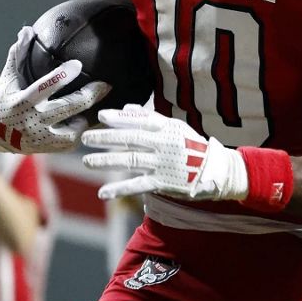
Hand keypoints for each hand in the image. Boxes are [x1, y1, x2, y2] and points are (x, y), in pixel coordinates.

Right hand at [0, 27, 108, 153]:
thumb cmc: (4, 98)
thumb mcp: (8, 78)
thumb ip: (18, 55)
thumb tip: (27, 30)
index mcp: (20, 102)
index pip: (42, 88)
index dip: (60, 77)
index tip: (77, 65)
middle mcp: (31, 122)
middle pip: (65, 109)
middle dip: (88, 97)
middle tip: (105, 85)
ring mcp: (40, 138)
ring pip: (71, 131)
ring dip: (85, 119)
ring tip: (97, 107)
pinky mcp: (48, 148)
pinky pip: (71, 142)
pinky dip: (81, 131)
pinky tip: (90, 120)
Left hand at [81, 105, 248, 201]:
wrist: (215, 169)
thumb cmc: (192, 146)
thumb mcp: (175, 127)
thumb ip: (150, 118)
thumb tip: (128, 108)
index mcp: (166, 129)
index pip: (140, 121)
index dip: (120, 118)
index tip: (102, 116)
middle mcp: (162, 144)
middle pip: (131, 139)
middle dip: (107, 138)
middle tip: (86, 137)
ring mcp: (162, 163)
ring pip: (131, 160)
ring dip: (107, 160)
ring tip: (87, 161)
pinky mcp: (163, 182)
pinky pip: (138, 185)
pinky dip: (120, 189)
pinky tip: (103, 193)